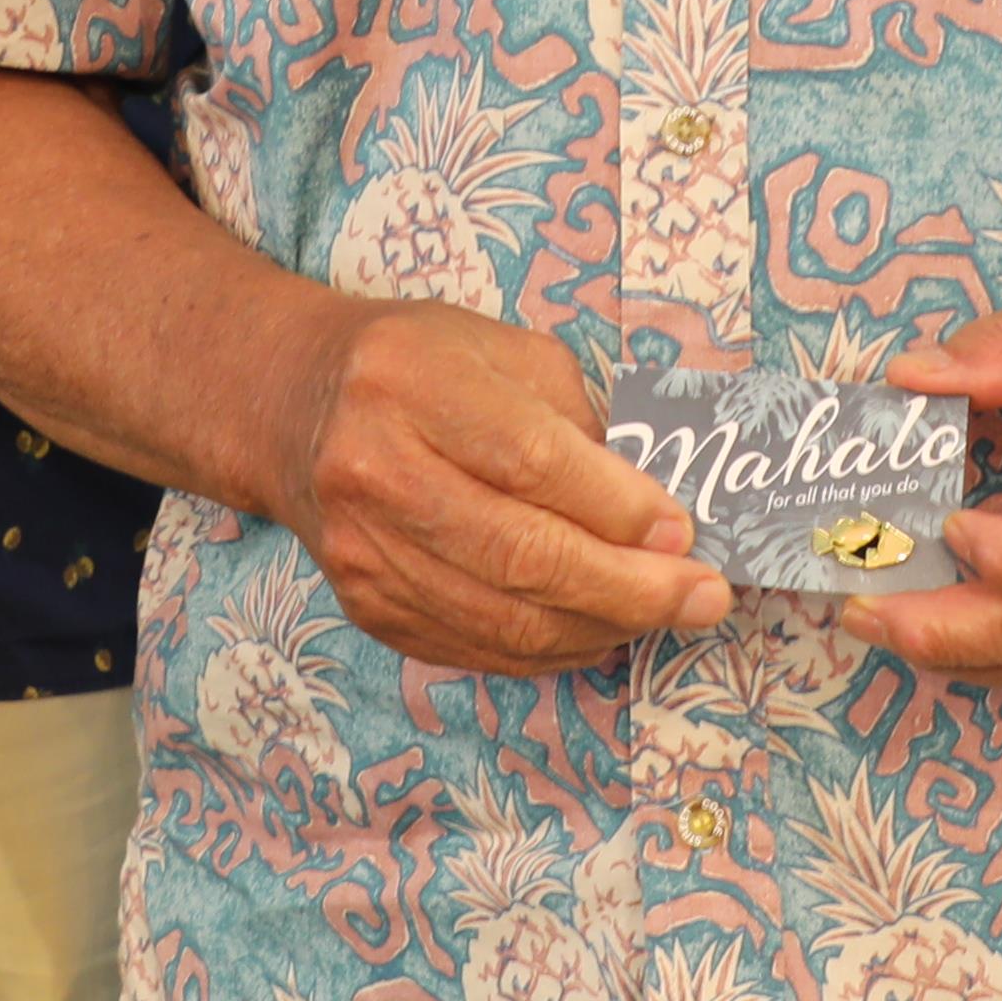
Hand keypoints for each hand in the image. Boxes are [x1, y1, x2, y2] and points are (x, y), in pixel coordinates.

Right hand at [259, 300, 729, 674]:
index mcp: (410, 382)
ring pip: (505, 619)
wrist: (297, 408)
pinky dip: (552, 649)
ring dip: (603, 627)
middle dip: (631, 588)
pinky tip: (599, 628)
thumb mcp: (501, 351)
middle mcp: (373, 470)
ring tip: (665, 615)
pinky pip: (478, 647)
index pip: (531, 462)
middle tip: (703, 596)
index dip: (618, 509)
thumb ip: (575, 421)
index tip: (684, 532)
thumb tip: (654, 515)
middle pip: (522, 555)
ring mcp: (363, 550)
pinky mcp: (367, 606)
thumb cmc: (419, 364)